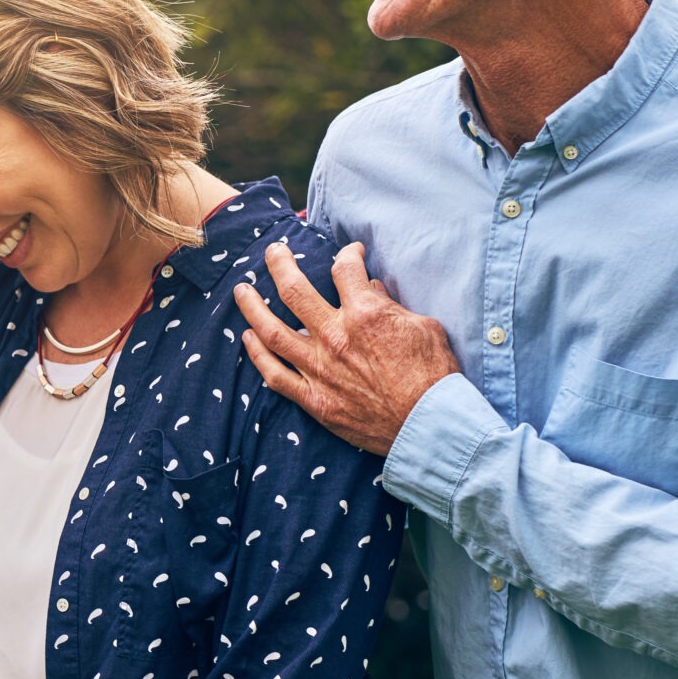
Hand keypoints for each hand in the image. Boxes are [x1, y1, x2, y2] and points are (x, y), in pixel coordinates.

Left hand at [231, 241, 460, 455]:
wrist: (431, 427)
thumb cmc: (435, 377)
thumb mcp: (425, 328)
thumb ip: (393, 306)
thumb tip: (373, 290)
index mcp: (365, 314)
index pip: (345, 270)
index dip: (348, 255)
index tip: (350, 254)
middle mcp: (335, 336)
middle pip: (293, 290)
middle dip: (279, 264)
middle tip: (272, 251)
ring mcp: (320, 369)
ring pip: (272, 330)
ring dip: (253, 307)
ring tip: (242, 290)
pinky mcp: (314, 400)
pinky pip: (275, 375)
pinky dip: (257, 355)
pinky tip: (247, 339)